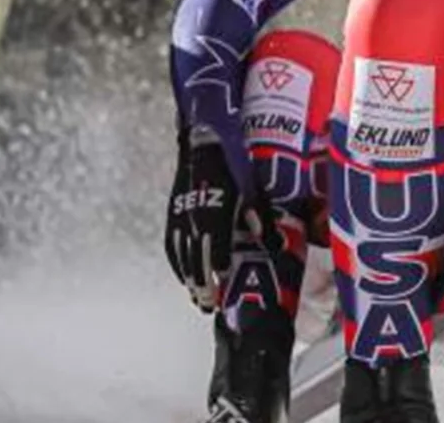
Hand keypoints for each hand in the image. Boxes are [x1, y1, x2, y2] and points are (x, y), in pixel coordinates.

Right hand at [164, 133, 274, 311]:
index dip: (217, 266)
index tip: (222, 285)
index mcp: (214, 208)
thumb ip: (258, 215)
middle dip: (202, 282)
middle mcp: (193, 214)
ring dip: (190, 278)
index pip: (213, 244)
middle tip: (210, 304)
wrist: (204, 139)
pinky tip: (183, 275)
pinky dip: (178, 263)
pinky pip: (173, 244)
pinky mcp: (173, 212)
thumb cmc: (233, 162)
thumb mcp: (251, 185)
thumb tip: (270, 241)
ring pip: (182, 254)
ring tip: (198, 298)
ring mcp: (180, 214)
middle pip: (195, 256)